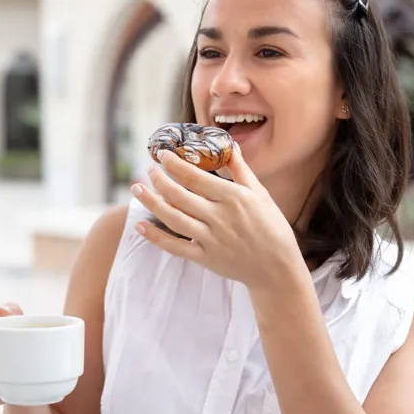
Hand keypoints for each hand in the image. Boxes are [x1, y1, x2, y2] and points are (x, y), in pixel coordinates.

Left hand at [131, 148, 307, 290]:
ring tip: (137, 189)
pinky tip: (140, 225)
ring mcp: (210, 239)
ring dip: (151, 202)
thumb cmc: (271, 227)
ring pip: (173, 218)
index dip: (174, 164)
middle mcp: (219, 217)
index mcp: (233, 198)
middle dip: (159, 180)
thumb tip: (229, 146)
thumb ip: (241, 170)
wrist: (276, 268)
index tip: (162, 154)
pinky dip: (156, 236)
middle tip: (148, 170)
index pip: (195, 176)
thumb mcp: (260, 194)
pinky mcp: (205, 258)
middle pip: (179, 195)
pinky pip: (175, 246)